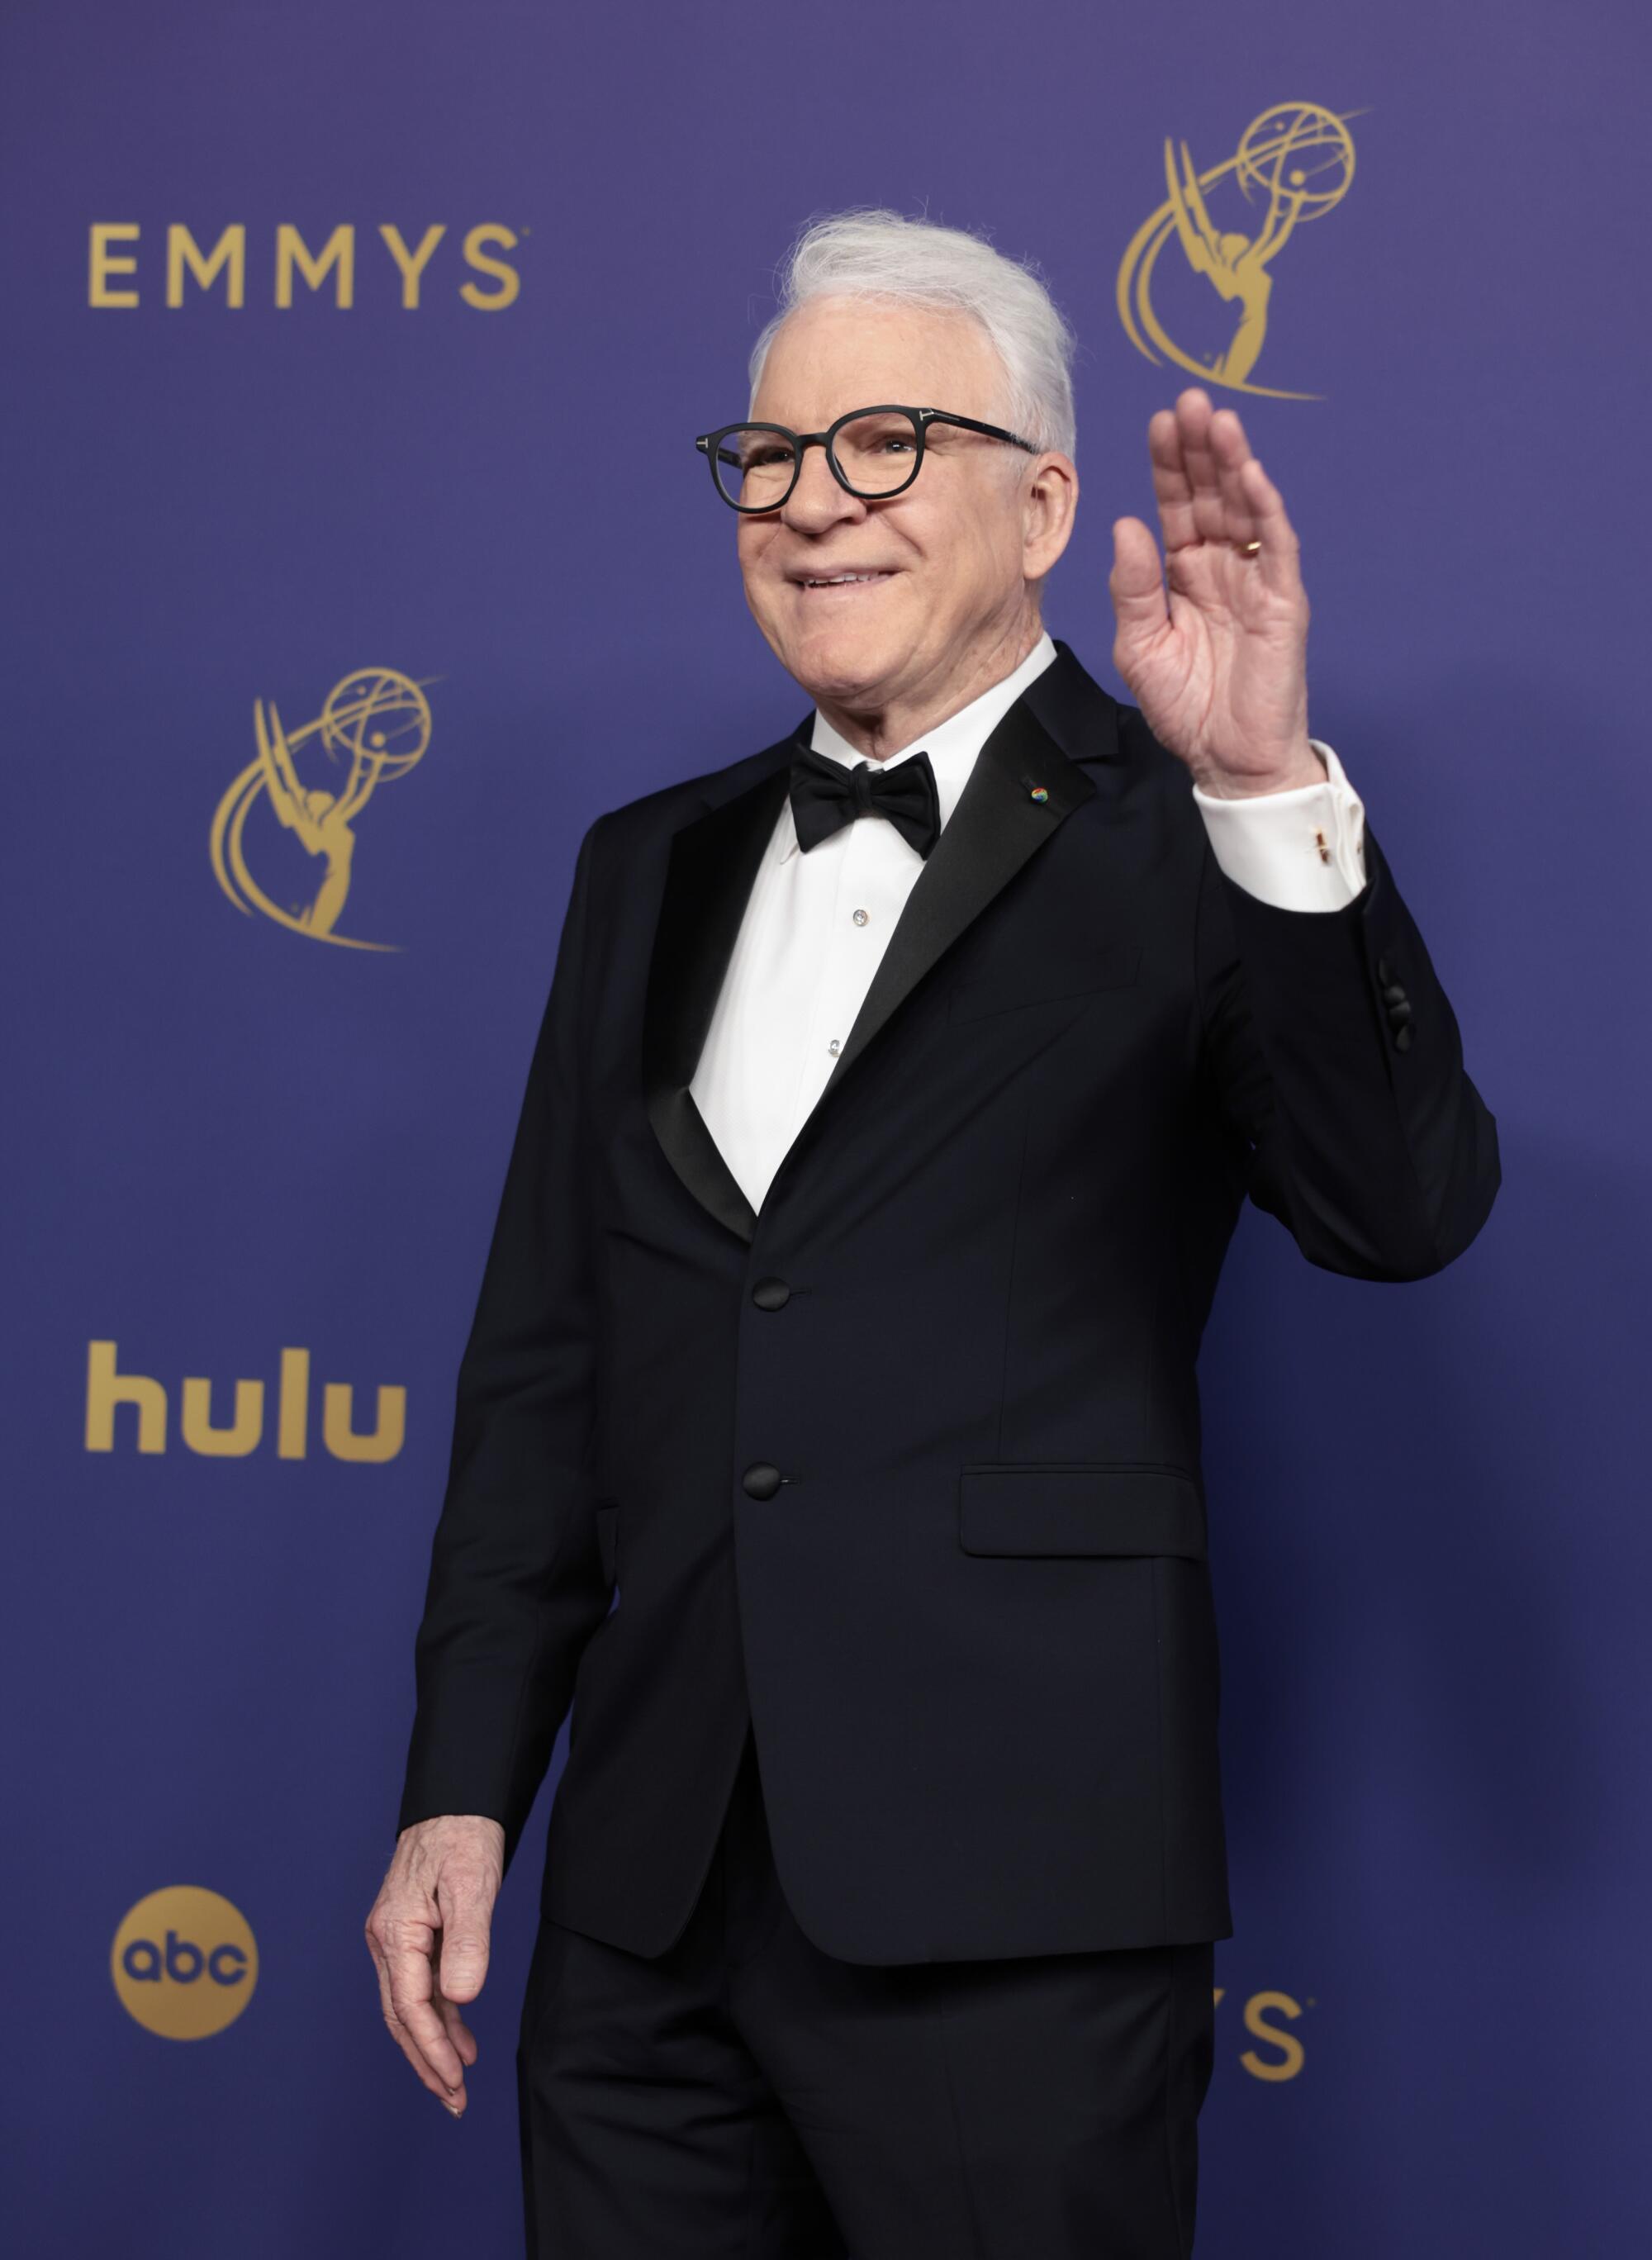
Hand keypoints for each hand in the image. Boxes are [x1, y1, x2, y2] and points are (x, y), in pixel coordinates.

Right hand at [365, 1813, 504, 2117]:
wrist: (455, 1803)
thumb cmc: (463, 1838)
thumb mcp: (472, 1886)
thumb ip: (468, 1941)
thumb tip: (460, 1998)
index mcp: (395, 1931)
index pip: (410, 2005)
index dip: (432, 2048)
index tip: (455, 2081)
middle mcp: (386, 1940)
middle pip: (401, 2016)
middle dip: (426, 2063)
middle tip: (454, 2101)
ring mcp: (395, 1939)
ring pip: (409, 2007)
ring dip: (433, 2046)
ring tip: (459, 2083)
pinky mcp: (410, 1935)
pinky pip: (420, 1987)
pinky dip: (439, 2017)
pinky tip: (461, 2038)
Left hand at [1108, 386, 1321, 797]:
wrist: (1227, 759)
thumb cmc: (1185, 706)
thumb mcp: (1140, 645)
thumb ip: (1134, 588)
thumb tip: (1127, 527)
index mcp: (1184, 572)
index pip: (1177, 505)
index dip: (1169, 465)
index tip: (1160, 422)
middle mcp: (1222, 566)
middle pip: (1212, 494)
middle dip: (1201, 448)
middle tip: (1191, 402)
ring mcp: (1256, 579)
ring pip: (1246, 508)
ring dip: (1234, 464)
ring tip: (1220, 422)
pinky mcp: (1284, 601)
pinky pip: (1276, 547)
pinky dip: (1265, 510)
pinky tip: (1250, 477)